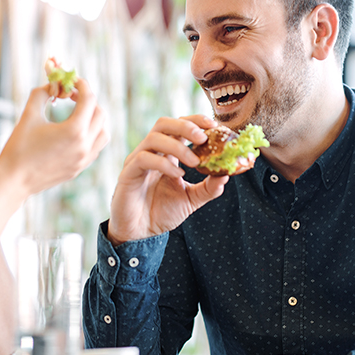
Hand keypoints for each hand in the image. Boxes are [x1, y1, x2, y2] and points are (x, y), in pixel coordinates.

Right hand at [0, 78, 107, 199]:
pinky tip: (75, 131)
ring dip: (95, 118)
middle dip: (88, 100)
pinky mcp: (79, 168)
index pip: (89, 99)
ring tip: (78, 112)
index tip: (73, 80)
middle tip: (72, 95)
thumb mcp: (29, 115)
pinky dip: (92, 134)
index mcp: (74, 131)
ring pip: (103, 132)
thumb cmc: (18, 148)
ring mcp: (84, 159)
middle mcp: (84, 146)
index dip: (82, 85)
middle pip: (100, 114)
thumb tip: (52, 85)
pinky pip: (96, 147)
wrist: (13, 181)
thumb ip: (42, 94)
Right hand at [107, 115, 227, 244]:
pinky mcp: (128, 173)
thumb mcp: (191, 199)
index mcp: (166, 153)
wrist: (140, 233)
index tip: (214, 125)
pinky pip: (144, 159)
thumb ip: (208, 188)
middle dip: (186, 126)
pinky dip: (163, 164)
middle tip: (204, 138)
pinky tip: (178, 175)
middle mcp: (150, 152)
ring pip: (154, 138)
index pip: (178, 126)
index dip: (195, 121)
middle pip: (164, 124)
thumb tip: (226, 175)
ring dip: (178, 146)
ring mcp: (137, 161)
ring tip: (195, 162)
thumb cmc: (162, 212)